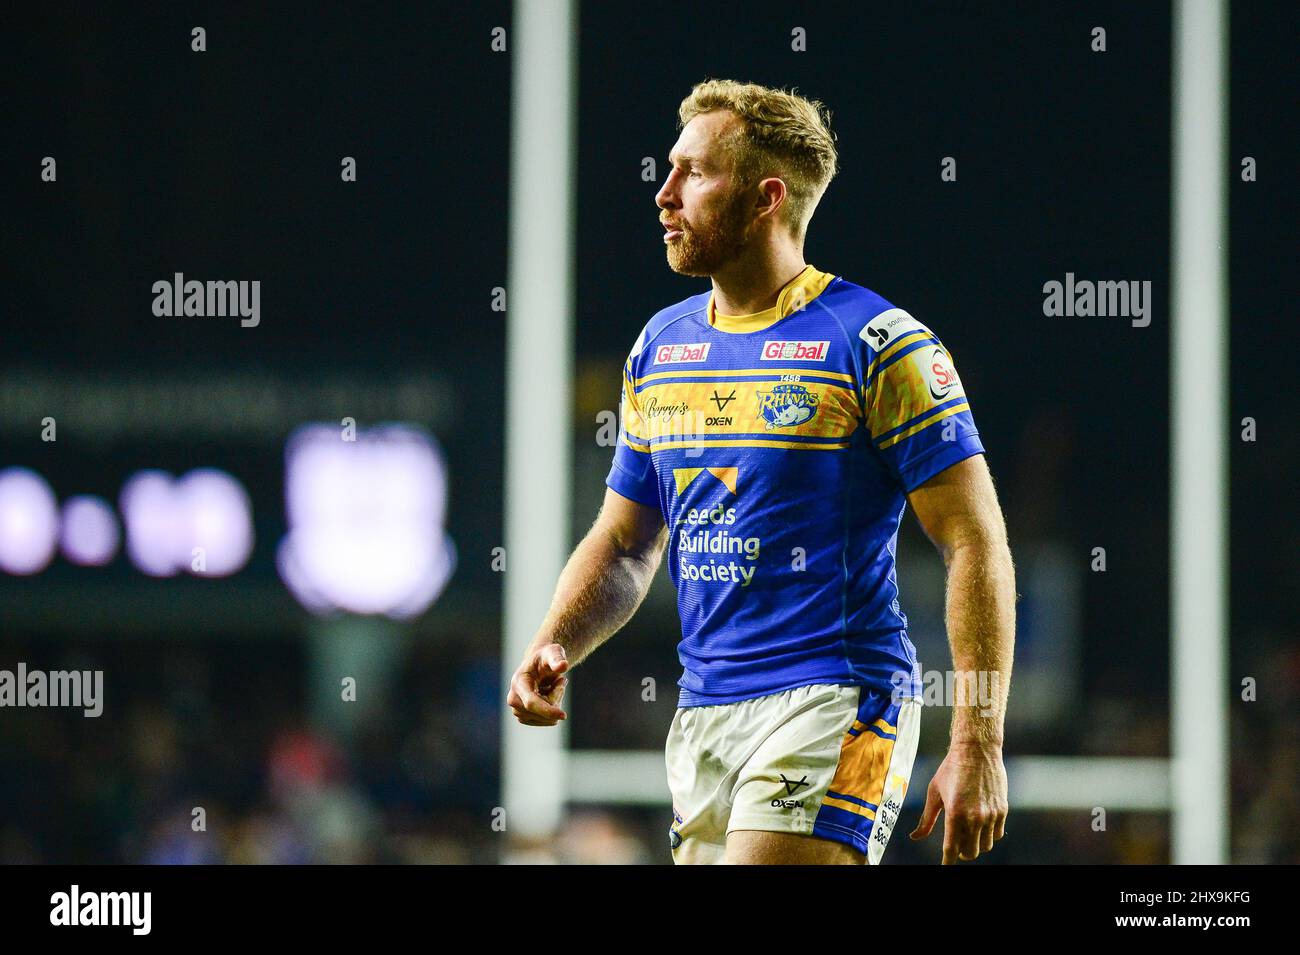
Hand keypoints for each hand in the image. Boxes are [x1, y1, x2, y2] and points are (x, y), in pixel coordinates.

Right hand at [506, 643, 569, 725]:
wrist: (538, 666)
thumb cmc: (545, 657)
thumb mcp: (553, 653)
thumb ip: (557, 658)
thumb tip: (563, 666)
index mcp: (518, 683)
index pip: (531, 703)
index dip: (547, 710)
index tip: (564, 715)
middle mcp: (514, 700)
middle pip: (544, 711)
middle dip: (557, 697)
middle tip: (559, 680)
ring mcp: (518, 712)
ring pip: (549, 718)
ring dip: (556, 702)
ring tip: (551, 686)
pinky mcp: (524, 718)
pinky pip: (549, 721)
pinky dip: (553, 709)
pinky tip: (548, 695)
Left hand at [909, 741, 1007, 862]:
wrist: (976, 750)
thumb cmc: (950, 769)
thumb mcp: (934, 792)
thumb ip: (926, 819)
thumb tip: (915, 837)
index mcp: (955, 813)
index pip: (952, 849)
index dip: (947, 861)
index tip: (945, 866)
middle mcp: (975, 817)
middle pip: (970, 852)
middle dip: (961, 852)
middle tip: (956, 844)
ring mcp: (991, 815)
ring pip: (985, 846)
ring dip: (976, 844)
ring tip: (967, 833)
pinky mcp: (1003, 810)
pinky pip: (997, 835)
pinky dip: (988, 835)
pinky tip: (980, 826)